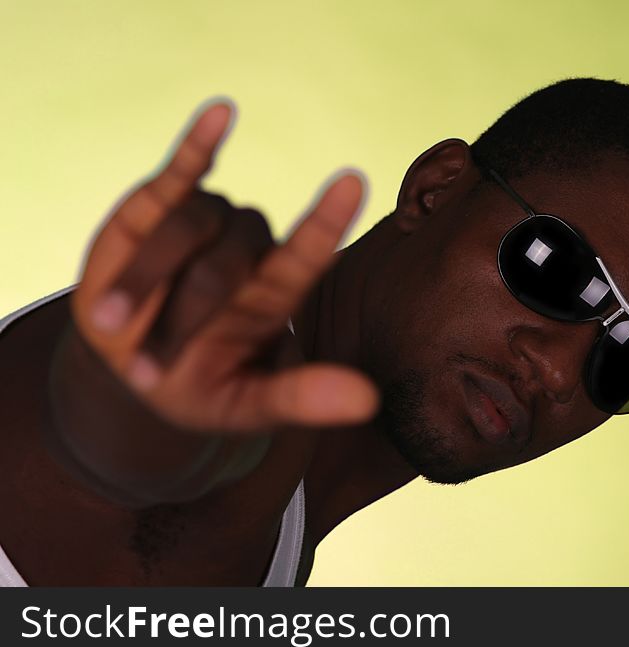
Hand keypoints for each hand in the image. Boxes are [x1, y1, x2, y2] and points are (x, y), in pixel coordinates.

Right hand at [70, 101, 378, 434]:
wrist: (133, 364)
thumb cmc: (197, 386)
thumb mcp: (244, 407)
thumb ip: (299, 399)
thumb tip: (370, 404)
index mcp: (275, 297)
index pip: (305, 257)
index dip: (324, 224)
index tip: (352, 182)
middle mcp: (249, 252)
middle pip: (228, 260)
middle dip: (183, 317)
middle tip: (148, 372)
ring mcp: (207, 224)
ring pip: (190, 224)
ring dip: (148, 277)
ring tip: (114, 325)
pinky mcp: (161, 204)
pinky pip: (181, 171)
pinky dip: (197, 145)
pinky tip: (223, 111)